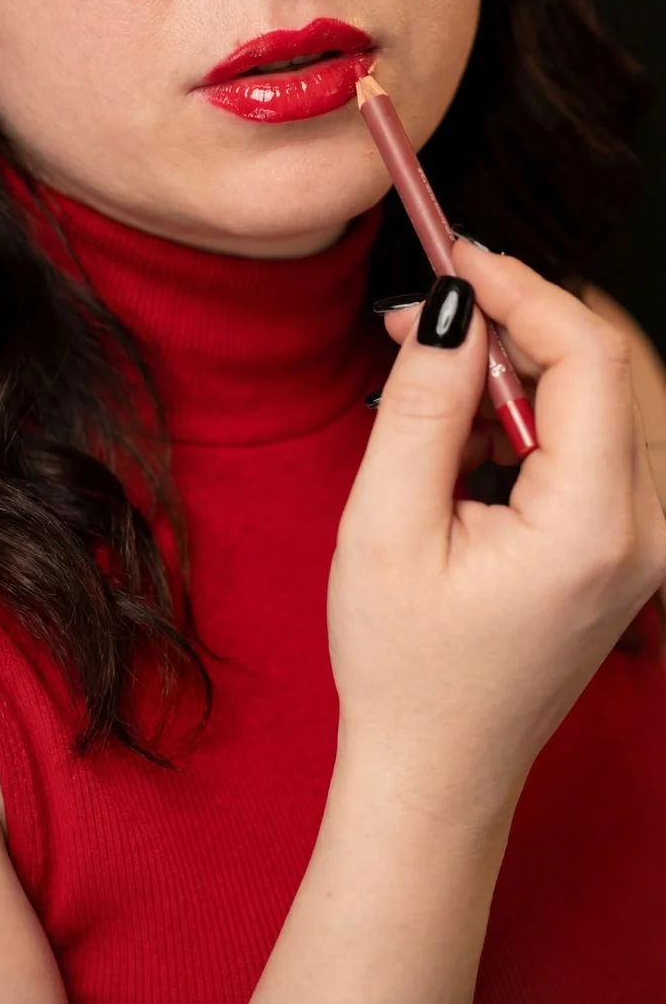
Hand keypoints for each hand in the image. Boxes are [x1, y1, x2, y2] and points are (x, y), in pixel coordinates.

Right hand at [328, 240, 665, 830]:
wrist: (434, 771)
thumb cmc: (404, 667)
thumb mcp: (386, 524)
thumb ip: (422, 403)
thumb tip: (452, 304)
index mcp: (595, 526)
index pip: (589, 357)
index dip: (522, 288)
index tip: (452, 255)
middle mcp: (643, 529)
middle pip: (604, 368)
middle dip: (516, 320)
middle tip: (424, 311)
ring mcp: (640, 540)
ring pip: (598, 397)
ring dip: (517, 365)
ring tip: (423, 379)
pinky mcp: (620, 544)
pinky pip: (589, 439)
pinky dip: (528, 410)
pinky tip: (459, 435)